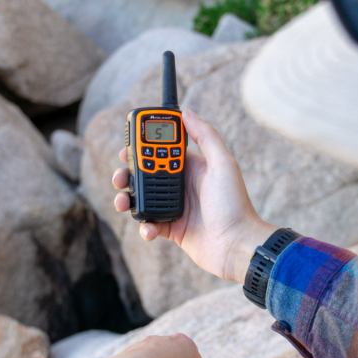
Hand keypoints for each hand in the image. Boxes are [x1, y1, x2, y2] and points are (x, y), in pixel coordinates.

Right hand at [112, 109, 276, 282]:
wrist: (238, 245)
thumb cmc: (234, 204)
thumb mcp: (223, 164)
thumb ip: (206, 136)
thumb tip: (186, 112)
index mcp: (192, 167)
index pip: (161, 151)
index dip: (142, 148)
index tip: (126, 149)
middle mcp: (182, 186)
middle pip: (146, 174)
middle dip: (127, 174)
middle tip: (119, 178)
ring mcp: (176, 208)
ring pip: (142, 199)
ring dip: (127, 199)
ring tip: (122, 202)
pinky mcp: (173, 229)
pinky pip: (149, 224)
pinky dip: (144, 226)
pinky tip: (149, 228)